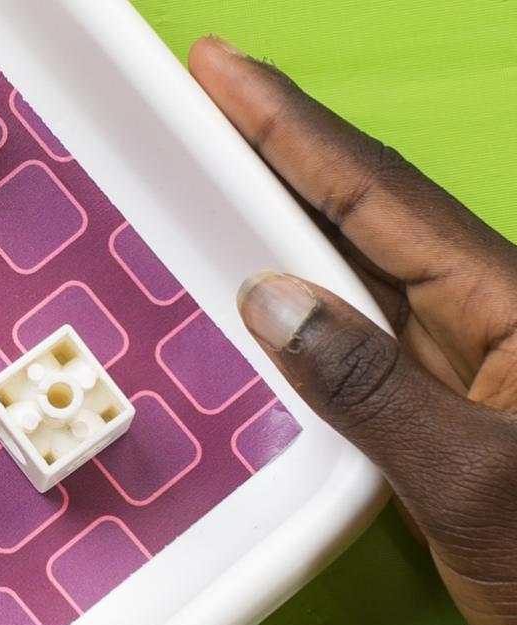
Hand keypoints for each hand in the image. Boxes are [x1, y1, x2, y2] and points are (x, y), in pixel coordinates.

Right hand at [189, 38, 516, 624]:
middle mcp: (491, 316)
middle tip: (203, 95)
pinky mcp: (451, 407)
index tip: (221, 72)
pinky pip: (362, 327)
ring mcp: (470, 360)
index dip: (293, 127)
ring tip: (217, 163)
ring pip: (363, 260)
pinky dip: (303, 289)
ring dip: (288, 208)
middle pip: (370, 205)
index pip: (380, 195)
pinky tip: (265, 282)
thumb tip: (272, 300)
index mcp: (511, 307)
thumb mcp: (469, 485)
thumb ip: (368, 388)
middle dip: (284, 141)